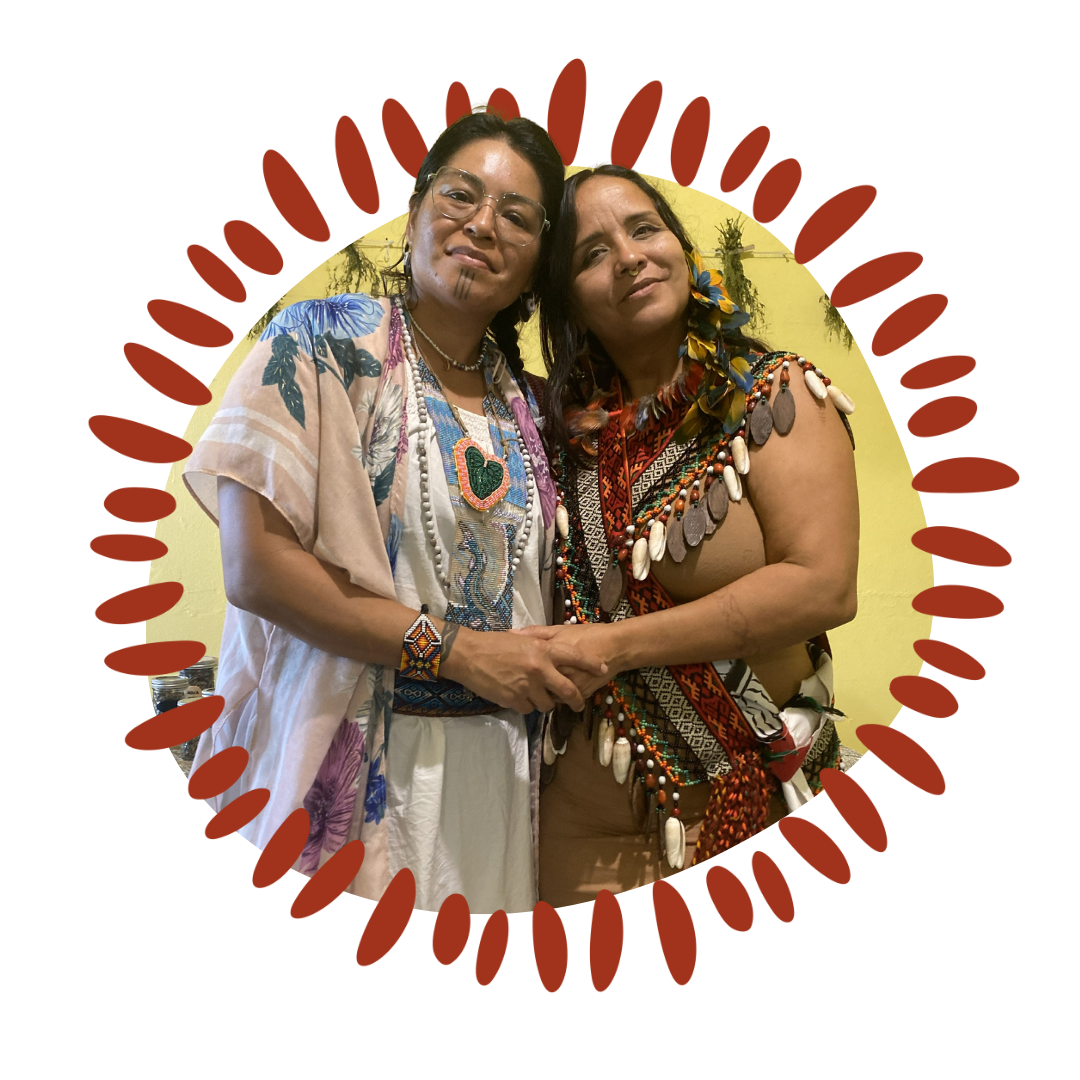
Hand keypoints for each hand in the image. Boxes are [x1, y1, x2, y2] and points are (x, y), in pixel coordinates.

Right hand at [444, 626, 608, 714]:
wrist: (469, 655)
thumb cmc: (495, 644)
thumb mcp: (523, 639)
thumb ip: (541, 647)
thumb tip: (556, 654)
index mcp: (543, 650)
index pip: (575, 657)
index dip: (591, 664)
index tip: (602, 669)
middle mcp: (539, 669)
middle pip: (567, 691)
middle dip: (576, 700)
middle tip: (578, 704)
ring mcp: (527, 686)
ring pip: (547, 704)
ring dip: (543, 702)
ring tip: (533, 693)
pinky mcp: (514, 700)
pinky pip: (528, 709)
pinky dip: (524, 704)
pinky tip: (516, 694)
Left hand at [516, 623, 618, 706]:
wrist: (616, 646)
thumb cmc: (587, 635)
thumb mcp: (560, 630)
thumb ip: (535, 633)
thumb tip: (511, 633)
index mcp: (551, 653)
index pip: (527, 668)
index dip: (518, 670)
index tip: (513, 670)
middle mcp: (559, 671)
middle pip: (535, 686)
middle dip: (528, 687)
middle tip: (524, 683)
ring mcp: (571, 685)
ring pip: (549, 696)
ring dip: (544, 694)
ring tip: (542, 687)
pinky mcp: (581, 694)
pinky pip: (563, 701)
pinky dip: (559, 697)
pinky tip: (559, 689)